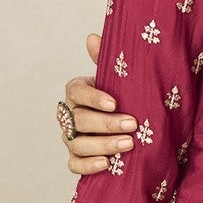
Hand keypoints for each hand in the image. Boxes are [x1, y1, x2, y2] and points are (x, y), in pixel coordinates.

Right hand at [59, 34, 138, 175]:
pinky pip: (74, 165)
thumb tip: (92, 37)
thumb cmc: (119, 97)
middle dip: (107, 123)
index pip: (76, 92)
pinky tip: (107, 164)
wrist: (124, 124)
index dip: (93, 98)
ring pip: (78, 144)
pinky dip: (88, 166)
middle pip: (80, 120)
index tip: (114, 102)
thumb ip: (105, 60)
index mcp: (76, 92)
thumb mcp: (116, 79)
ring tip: (128, 145)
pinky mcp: (76, 158)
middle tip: (132, 124)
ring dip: (103, 145)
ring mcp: (70, 138)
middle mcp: (69, 115)